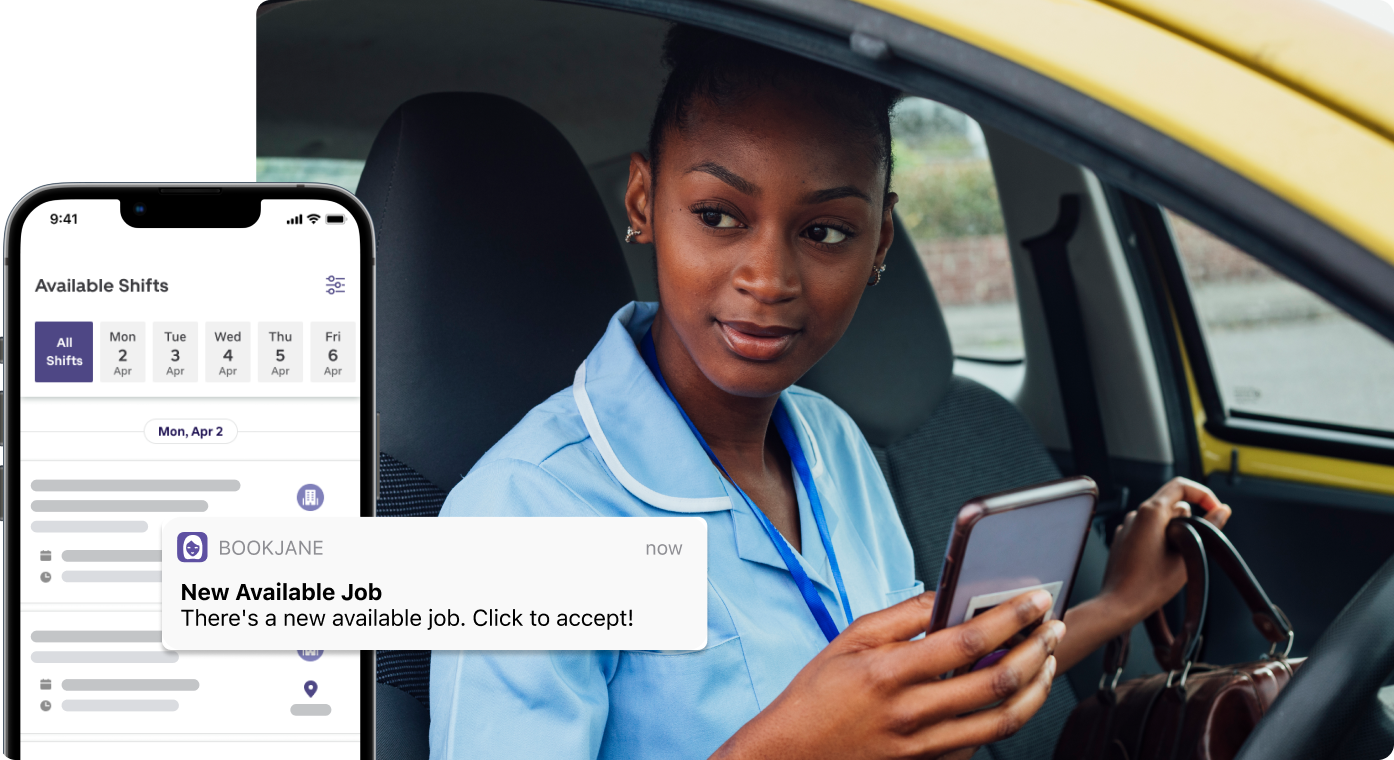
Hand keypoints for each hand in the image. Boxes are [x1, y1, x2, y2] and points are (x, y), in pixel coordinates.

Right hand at [711, 589, 1063, 759]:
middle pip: (996, 682)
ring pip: (1001, 720)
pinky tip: (1015, 696)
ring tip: (1046, 661)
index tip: (1034, 598)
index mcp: (889, 671)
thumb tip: (947, 596)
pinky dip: (1008, 717)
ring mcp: (923, 746)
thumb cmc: (817, 694)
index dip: (1010, 616)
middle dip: (1036, 649)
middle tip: (1052, 627)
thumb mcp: (851, 638)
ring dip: (1035, 687)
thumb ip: (903, 615)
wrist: (793, 754)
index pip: (966, 640)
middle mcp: (911, 712)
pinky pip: (982, 743)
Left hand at [1100, 477, 1231, 620]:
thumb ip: (1209, 528)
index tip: (1216, 509)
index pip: (1180, 485)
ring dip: (1175, 532)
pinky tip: (1162, 563)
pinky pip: (1148, 531)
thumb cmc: (1149, 586)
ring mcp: (1127, 527)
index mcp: (1150, 512)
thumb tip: (1222, 511)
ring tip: (1177, 560)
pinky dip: (1161, 540)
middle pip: (1172, 504)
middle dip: (1189, 521)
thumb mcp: (1189, 555)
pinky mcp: (1124, 540)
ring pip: (1161, 519)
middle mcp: (1135, 515)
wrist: (1119, 605)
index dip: (1203, 493)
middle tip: (1195, 547)